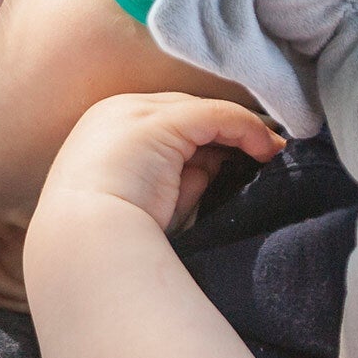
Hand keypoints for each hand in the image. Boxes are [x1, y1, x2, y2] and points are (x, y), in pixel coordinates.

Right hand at [35, 92, 284, 235]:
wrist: (86, 246)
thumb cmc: (116, 237)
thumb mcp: (156, 199)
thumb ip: (182, 177)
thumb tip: (217, 165)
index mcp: (105, 133)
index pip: (167, 125)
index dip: (207, 140)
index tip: (240, 159)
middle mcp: (116, 112)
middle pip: (186, 112)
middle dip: (227, 131)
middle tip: (266, 151)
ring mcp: (135, 112)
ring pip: (203, 110)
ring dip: (241, 129)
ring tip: (271, 151)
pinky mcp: (159, 121)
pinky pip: (216, 115)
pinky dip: (247, 129)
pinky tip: (267, 149)